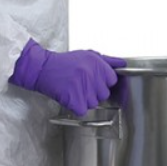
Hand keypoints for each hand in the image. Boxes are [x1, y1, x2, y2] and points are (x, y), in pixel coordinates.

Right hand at [9, 39, 125, 115]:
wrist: (43, 68)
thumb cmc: (66, 62)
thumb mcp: (88, 55)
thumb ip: (107, 60)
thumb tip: (123, 64)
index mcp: (97, 63)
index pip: (112, 80)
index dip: (103, 81)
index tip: (94, 79)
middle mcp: (91, 74)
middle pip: (103, 94)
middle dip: (94, 91)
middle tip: (82, 84)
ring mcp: (82, 87)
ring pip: (93, 103)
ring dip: (84, 99)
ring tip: (74, 88)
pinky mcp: (73, 99)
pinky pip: (82, 110)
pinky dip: (76, 107)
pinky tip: (70, 96)